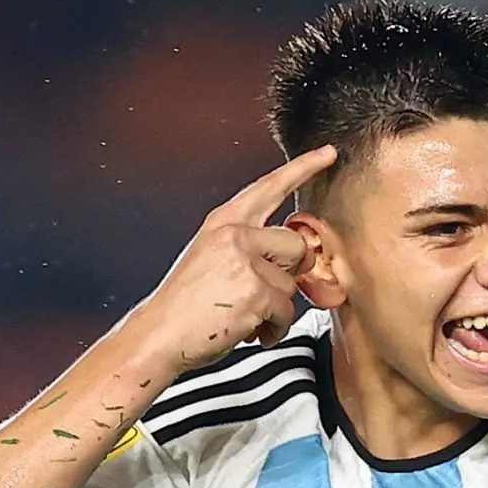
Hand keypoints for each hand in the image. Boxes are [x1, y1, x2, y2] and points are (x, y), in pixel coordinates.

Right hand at [126, 146, 337, 370]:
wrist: (159, 334)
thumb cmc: (187, 304)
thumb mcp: (211, 258)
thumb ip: (250, 247)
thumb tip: (295, 256)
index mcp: (224, 222)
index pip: (269, 187)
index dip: (302, 168)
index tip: (328, 153)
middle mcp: (235, 234)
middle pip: (296, 244)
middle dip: (289, 273)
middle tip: (261, 292)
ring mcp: (244, 261)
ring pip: (292, 284)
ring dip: (276, 309)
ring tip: (245, 315)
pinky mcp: (254, 291)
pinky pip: (286, 312)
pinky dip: (273, 329)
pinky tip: (247, 331)